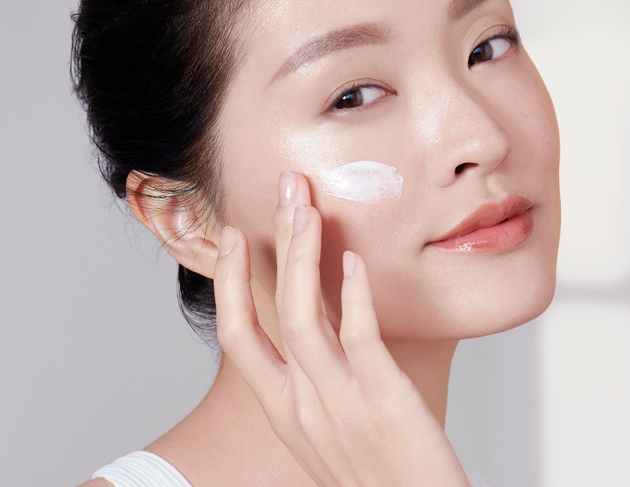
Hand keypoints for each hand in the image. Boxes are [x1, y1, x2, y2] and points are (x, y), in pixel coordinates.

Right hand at [213, 172, 469, 486]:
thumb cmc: (375, 474)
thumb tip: (316, 324)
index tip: (232, 236)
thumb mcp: (324, 430)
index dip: (227, 282)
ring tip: (307, 208)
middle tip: (283, 190)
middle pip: (270, 312)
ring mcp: (338, 403)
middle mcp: (300, 404)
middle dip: (272, 244)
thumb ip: (313, 380)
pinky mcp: (383, 401)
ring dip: (302, 256)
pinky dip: (353, 294)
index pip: (236, 336)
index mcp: (283, 410)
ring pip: (303, 317)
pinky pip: (360, 338)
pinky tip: (353, 258)